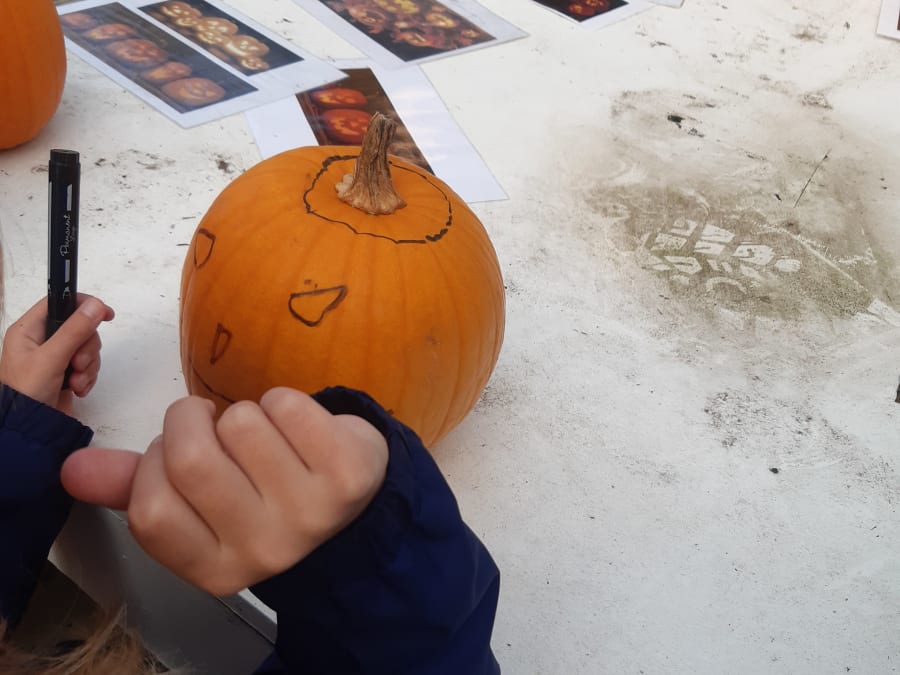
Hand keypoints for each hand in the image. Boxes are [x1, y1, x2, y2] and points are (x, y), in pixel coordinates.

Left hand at [0, 295, 114, 411]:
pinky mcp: (66, 372)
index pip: (59, 302)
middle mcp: (42, 340)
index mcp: (28, 330)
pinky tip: (77, 388)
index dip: (83, 304)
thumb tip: (95, 305)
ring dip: (88, 365)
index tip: (105, 313)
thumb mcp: (51, 358)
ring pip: (87, 347)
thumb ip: (75, 330)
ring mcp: (55, 357)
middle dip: (86, 347)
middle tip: (78, 362)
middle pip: (80, 327)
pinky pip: (88, 364)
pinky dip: (87, 376)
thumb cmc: (26, 393)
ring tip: (75, 381)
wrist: (30, 429)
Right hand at [62, 387, 388, 595]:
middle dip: (192, 419)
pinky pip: (288, 406)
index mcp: (215, 569)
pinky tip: (298, 429)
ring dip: (244, 412)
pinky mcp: (347, 475)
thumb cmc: (262, 498)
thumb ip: (133, 487)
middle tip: (210, 423)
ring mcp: (310, 516)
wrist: (352, 505)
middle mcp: (263, 552)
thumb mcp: (200, 504)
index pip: (152, 508)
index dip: (156, 461)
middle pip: (193, 459)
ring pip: (241, 423)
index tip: (178, 451)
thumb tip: (73, 467)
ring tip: (262, 434)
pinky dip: (284, 401)